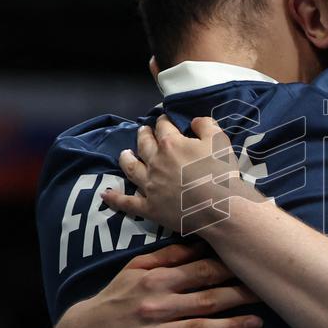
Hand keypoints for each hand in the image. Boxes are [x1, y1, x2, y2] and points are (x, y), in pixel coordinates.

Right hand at [53, 243, 261, 327]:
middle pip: (206, 299)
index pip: (200, 271)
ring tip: (258, 323)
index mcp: (156, 280)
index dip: (229, 269)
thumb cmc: (116, 296)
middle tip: (267, 292)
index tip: (251, 266)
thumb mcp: (135, 268)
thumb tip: (200, 243)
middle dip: (239, 295)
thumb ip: (168, 256)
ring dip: (231, 327)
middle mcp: (157, 305)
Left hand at [103, 115, 264, 236]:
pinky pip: (127, 202)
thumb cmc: (221, 173)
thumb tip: (193, 121)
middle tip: (144, 131)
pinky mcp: (149, 207)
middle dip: (144, 135)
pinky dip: (115, 198)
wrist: (220, 208)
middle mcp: (155, 162)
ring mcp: (149, 185)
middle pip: (144, 143)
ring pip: (131, 168)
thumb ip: (205, 125)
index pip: (163, 126)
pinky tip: (106, 195)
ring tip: (125, 154)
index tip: (165, 119)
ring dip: (126, 159)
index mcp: (171, 144)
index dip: (164, 120)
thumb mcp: (219, 140)